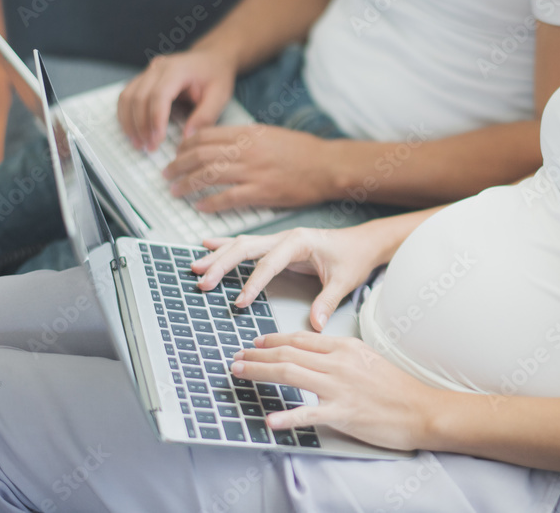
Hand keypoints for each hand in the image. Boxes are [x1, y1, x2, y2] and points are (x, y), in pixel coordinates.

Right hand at [117, 48, 236, 150]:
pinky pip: (126, 96)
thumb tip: (187, 138)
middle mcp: (158, 67)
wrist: (211, 57)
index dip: (155, 119)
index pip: (159, 95)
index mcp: (178, 69)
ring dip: (129, 122)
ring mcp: (147, 72)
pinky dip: (126, 115)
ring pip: (127, 96)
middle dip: (141, 125)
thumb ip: (205, 116)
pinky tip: (133, 131)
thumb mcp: (220, 96)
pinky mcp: (143, 78)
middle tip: (148, 148)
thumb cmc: (216, 76)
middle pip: (139, 97)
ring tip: (138, 143)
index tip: (157, 141)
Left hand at [163, 125, 339, 210]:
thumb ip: (243, 138)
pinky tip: (200, 207)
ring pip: (208, 176)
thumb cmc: (302, 151)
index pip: (204, 135)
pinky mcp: (262, 192)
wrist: (327, 166)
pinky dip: (209, 203)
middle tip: (167, 174)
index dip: (184, 146)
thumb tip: (219, 143)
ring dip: (187, 184)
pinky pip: (227, 198)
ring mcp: (253, 172)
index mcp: (247, 133)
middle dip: (177, 165)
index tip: (176, 154)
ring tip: (176, 191)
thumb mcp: (269, 134)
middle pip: (200, 155)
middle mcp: (246, 150)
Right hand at [191, 226, 386, 329]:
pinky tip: (207, 246)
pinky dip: (226, 245)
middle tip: (203, 281)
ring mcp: (280, 239)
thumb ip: (327, 301)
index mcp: (300, 242)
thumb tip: (316, 324)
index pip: (270, 262)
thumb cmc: (354, 257)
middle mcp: (286, 237)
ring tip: (196, 267)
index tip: (240, 301)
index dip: (253, 282)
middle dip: (222, 264)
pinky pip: (248, 244)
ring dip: (218, 255)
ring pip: (242, 244)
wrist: (363, 242)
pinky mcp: (278, 245)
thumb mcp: (344, 280)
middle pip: (246, 248)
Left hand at [231, 331, 437, 450]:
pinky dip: (287, 416)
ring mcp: (339, 387)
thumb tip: (317, 356)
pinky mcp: (342, 412)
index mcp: (345, 347)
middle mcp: (338, 363)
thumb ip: (341, 355)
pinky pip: (308, 414)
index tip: (255, 342)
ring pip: (290, 374)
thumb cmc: (397, 387)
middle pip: (288, 353)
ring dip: (259, 372)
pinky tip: (270, 419)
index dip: (273, 339)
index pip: (301, 338)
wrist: (421, 409)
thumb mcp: (368, 359)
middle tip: (236, 357)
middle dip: (257, 354)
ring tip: (239, 372)